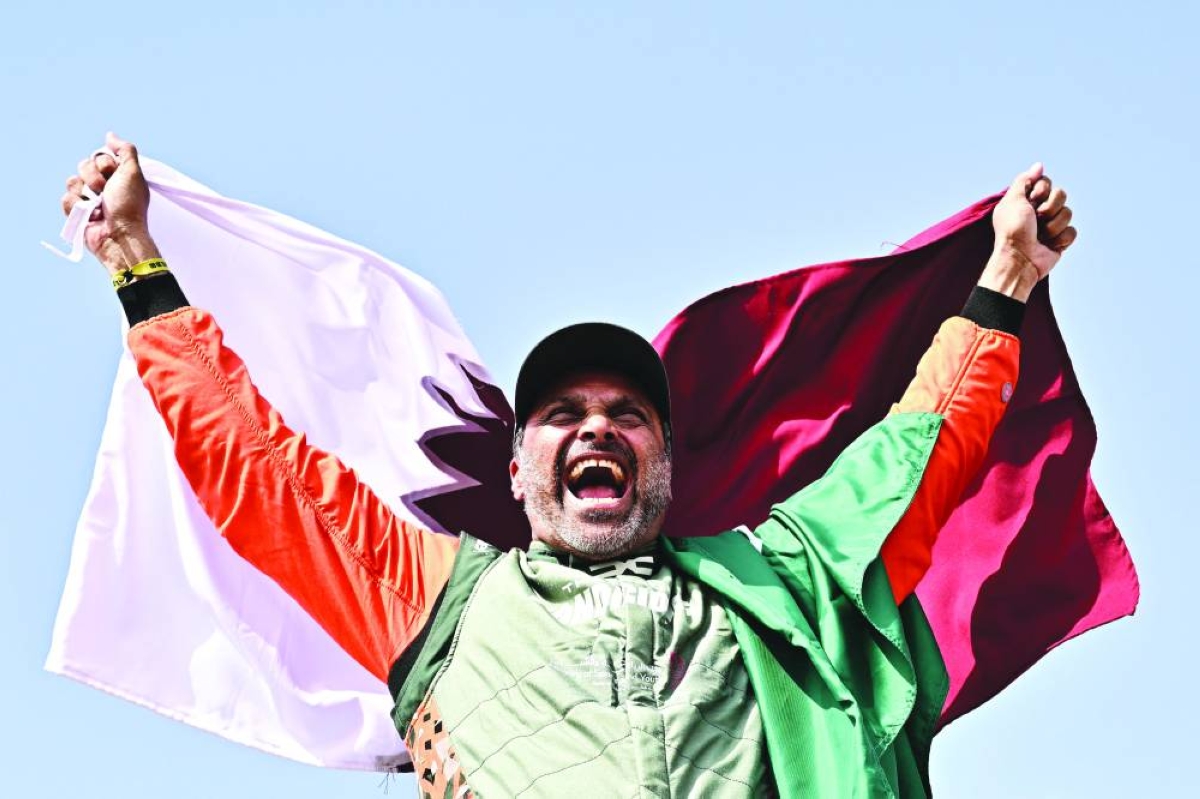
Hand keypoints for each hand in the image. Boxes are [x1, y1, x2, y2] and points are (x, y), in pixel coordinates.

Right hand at [60, 132, 159, 275]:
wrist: (119, 235)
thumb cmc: (129, 205)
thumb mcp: (133, 173)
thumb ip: (125, 150)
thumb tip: (110, 135)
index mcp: (115, 175)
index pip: (98, 156)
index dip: (105, 165)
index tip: (115, 177)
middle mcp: (102, 185)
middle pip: (83, 166)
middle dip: (94, 179)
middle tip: (106, 192)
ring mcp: (88, 199)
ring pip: (72, 181)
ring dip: (85, 194)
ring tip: (98, 207)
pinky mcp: (77, 212)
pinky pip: (66, 198)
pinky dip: (77, 207)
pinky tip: (90, 216)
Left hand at [979, 163, 1077, 301]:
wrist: (1019, 259)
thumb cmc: (1012, 231)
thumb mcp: (1013, 201)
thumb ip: (1024, 180)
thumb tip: (1039, 166)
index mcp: (1027, 200)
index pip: (1047, 182)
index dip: (1041, 191)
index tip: (1031, 201)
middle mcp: (1040, 210)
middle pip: (1061, 194)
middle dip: (1048, 208)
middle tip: (1035, 220)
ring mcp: (1051, 225)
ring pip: (1068, 213)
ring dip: (1053, 226)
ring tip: (1040, 236)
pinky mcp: (1060, 240)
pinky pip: (1072, 232)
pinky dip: (1060, 239)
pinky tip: (1048, 245)